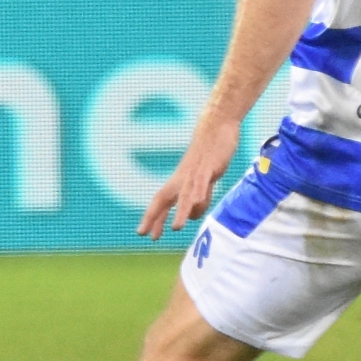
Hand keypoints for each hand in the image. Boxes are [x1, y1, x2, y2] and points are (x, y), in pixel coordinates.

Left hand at [139, 111, 241, 240]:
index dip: (152, 217)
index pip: (161, 201)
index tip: (143, 233)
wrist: (216, 125)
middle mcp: (183, 177)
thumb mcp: (205, 179)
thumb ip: (199, 197)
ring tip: (176, 228)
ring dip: (181, 212)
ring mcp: (195, 171)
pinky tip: (197, 202)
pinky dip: (201, 191)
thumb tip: (193, 215)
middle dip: (155, 217)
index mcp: (180, 180)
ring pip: (186, 194)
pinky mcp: (210, 165)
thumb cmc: (210, 152)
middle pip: (165, 198)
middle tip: (146, 235)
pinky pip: (203, 180)